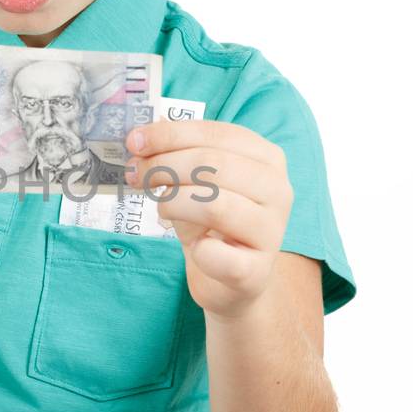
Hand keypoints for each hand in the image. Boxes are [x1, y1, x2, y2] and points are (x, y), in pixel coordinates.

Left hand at [123, 119, 293, 319]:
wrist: (232, 278)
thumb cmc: (211, 223)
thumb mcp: (195, 181)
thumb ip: (176, 154)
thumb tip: (145, 133)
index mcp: (266, 158)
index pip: (216, 134)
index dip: (170, 135)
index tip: (134, 142)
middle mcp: (277, 190)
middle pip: (212, 165)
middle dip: (164, 166)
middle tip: (136, 175)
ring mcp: (272, 231)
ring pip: (214, 205)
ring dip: (173, 204)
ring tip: (163, 210)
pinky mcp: (256, 270)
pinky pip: (216, 254)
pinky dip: (196, 250)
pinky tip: (195, 249)